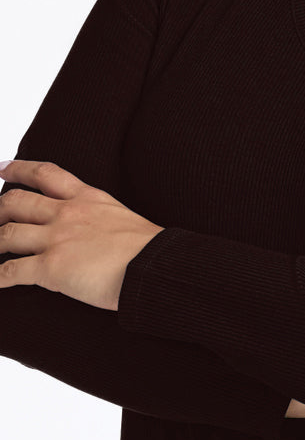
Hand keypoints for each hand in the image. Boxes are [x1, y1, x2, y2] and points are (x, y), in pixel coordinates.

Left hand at [0, 160, 164, 311]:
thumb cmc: (148, 248)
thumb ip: (100, 218)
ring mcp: (56, 239)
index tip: (3, 167)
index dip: (19, 169)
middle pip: (17, 201)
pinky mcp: (51, 268)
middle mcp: (67, 213)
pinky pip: (11, 271)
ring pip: (7, 234)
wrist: (154, 265)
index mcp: (87, 198)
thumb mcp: (121, 217)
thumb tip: (95, 232)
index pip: (46, 174)